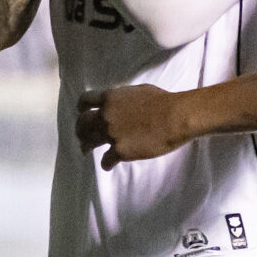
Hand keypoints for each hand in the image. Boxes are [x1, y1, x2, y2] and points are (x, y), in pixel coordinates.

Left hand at [76, 84, 190, 165]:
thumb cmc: (163, 101)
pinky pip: (106, 160)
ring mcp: (111, 134)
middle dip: (81, 130)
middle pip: (83, 123)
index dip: (82, 108)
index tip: (82, 112)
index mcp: (110, 98)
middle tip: (82, 136)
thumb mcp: (138, 91)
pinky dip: (106, 164)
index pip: (85, 101)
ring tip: (85, 150)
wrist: (175, 117)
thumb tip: (121, 102)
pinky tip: (107, 165)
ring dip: (86, 146)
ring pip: (89, 142)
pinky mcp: (120, 151)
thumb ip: (123, 97)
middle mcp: (105, 115)